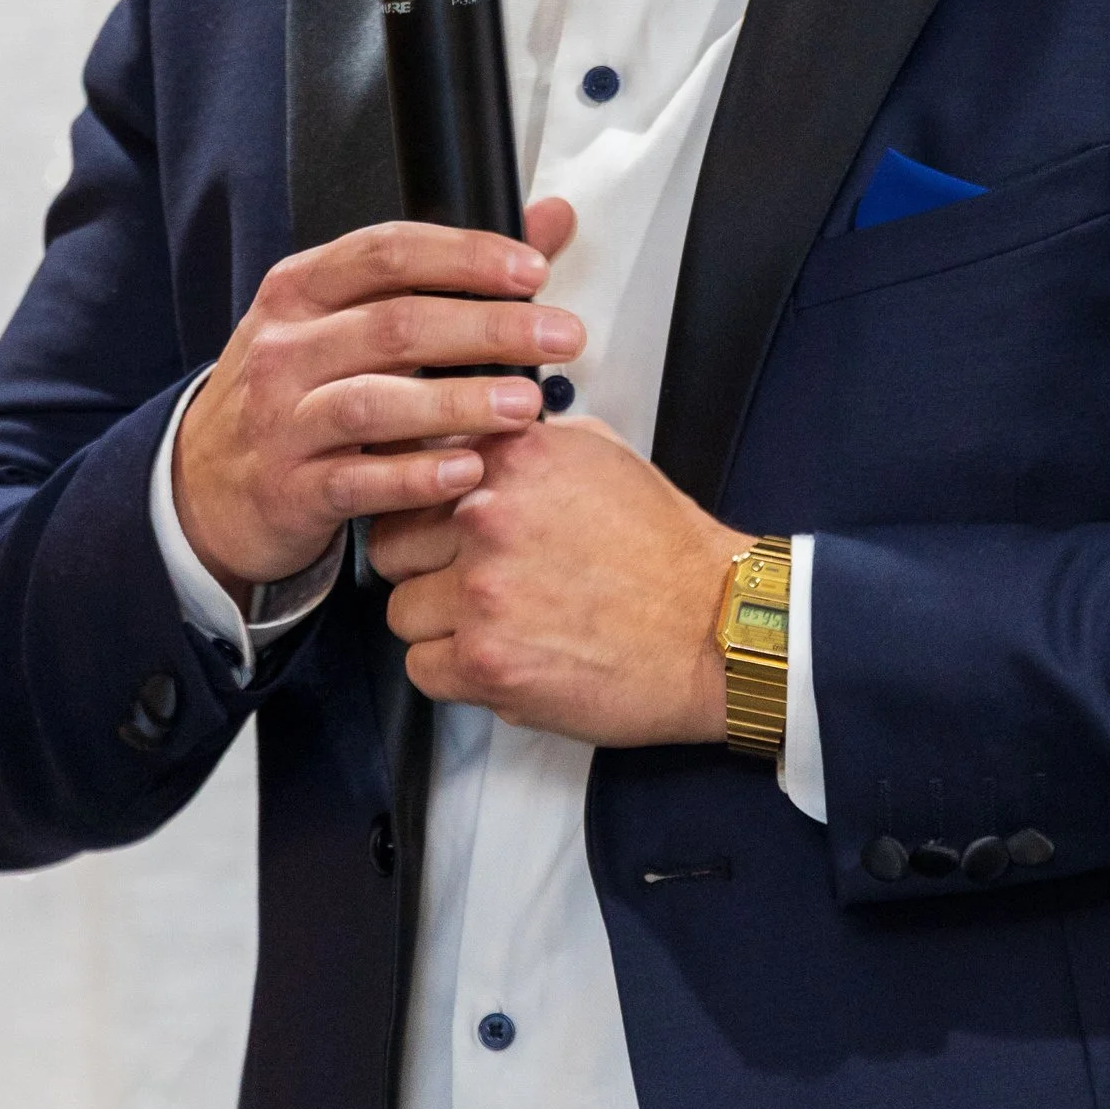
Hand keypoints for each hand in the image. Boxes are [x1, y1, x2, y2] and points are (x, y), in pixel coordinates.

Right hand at [170, 201, 580, 595]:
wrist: (206, 486)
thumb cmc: (298, 392)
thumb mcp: (349, 320)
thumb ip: (451, 273)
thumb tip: (550, 219)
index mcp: (300, 290)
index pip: (387, 252)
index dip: (464, 256)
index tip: (534, 270)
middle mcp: (285, 348)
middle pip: (395, 324)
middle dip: (488, 328)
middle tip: (562, 337)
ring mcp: (281, 421)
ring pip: (374, 403)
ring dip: (458, 401)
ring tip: (526, 406)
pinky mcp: (288, 490)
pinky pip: (357, 481)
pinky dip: (416, 476)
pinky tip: (469, 471)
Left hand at [370, 415, 747, 744]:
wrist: (717, 631)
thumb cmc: (666, 553)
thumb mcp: (602, 454)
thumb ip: (525, 442)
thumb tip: (474, 434)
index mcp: (510, 458)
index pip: (408, 471)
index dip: (422, 505)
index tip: (434, 525)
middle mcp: (487, 518)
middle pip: (391, 545)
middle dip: (425, 566)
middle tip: (473, 583)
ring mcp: (482, 592)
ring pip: (403, 613)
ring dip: (442, 625)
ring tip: (501, 625)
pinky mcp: (487, 661)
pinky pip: (422, 669)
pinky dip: (456, 674)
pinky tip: (504, 660)